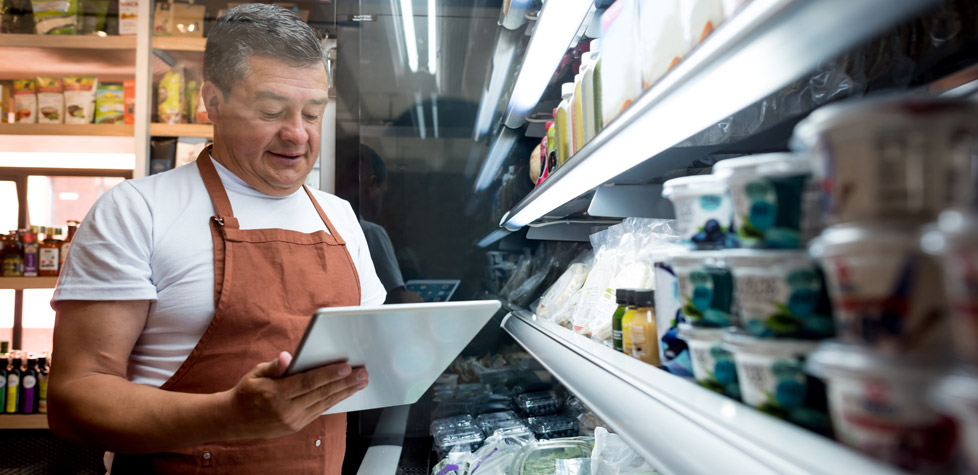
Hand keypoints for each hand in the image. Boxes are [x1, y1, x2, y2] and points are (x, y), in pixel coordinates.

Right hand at [222, 352, 367, 439]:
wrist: (234, 420)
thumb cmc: (247, 392)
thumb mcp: (255, 374)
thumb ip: (274, 366)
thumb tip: (286, 357)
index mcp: (276, 394)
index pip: (308, 382)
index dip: (329, 374)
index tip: (347, 366)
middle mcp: (286, 410)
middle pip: (321, 393)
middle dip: (345, 383)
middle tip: (363, 373)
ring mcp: (293, 420)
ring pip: (324, 404)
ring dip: (345, 392)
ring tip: (361, 382)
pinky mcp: (296, 426)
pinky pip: (320, 411)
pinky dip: (334, 400)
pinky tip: (345, 392)